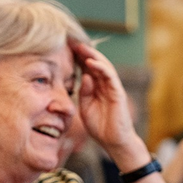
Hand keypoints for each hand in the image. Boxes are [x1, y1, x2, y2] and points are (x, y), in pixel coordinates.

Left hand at [70, 40, 142, 165]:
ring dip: (93, 55)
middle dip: (84, 52)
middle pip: (95, 63)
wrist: (114, 141)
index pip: (87, 68)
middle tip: (71, 41)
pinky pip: (110, 77)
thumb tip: (83, 77)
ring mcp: (112, 88)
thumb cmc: (100, 126)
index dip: (77, 57)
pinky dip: (101, 68)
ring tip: (81, 46)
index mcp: (96, 87)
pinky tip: (91, 62)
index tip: (64, 48)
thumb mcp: (85, 107)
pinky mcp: (118, 93)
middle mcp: (105, 85)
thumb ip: (83, 92)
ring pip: (103, 66)